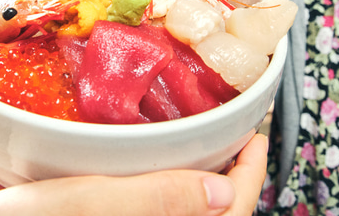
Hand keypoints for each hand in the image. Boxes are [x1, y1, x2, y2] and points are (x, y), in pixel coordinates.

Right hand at [0, 134, 267, 215]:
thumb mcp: (81, 204)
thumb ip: (155, 200)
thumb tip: (227, 193)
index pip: (230, 211)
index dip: (251, 172)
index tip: (257, 130)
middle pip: (212, 214)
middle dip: (231, 175)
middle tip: (233, 130)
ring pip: (179, 210)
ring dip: (198, 179)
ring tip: (199, 140)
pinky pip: (148, 209)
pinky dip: (163, 187)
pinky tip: (148, 161)